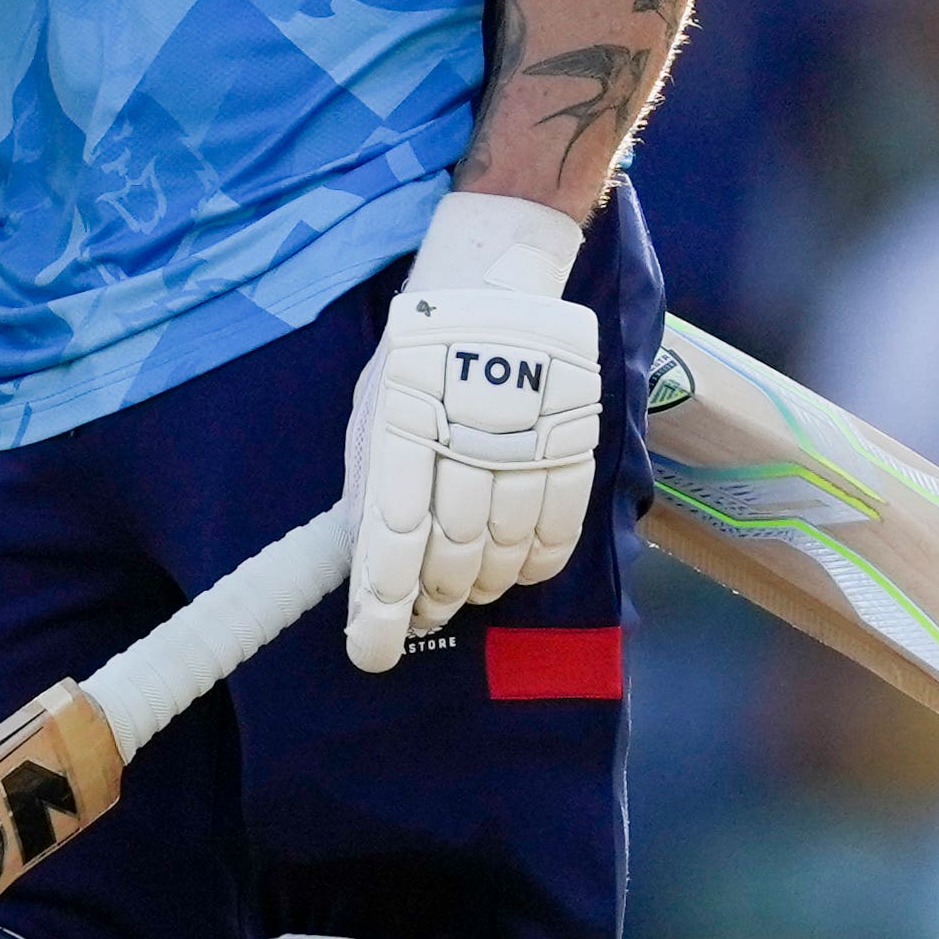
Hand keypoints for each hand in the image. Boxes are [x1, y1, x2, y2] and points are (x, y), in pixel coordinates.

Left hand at [340, 193, 601, 674]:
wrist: (495, 289)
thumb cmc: (417, 357)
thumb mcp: (373, 409)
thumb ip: (371, 483)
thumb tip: (368, 563)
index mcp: (401, 429)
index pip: (391, 545)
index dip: (381, 610)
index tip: (370, 650)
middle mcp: (463, 442)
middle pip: (450, 557)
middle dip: (430, 602)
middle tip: (419, 616)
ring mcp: (524, 446)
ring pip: (503, 554)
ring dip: (478, 587)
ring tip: (461, 592)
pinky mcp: (571, 447)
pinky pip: (555, 534)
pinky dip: (532, 567)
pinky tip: (511, 571)